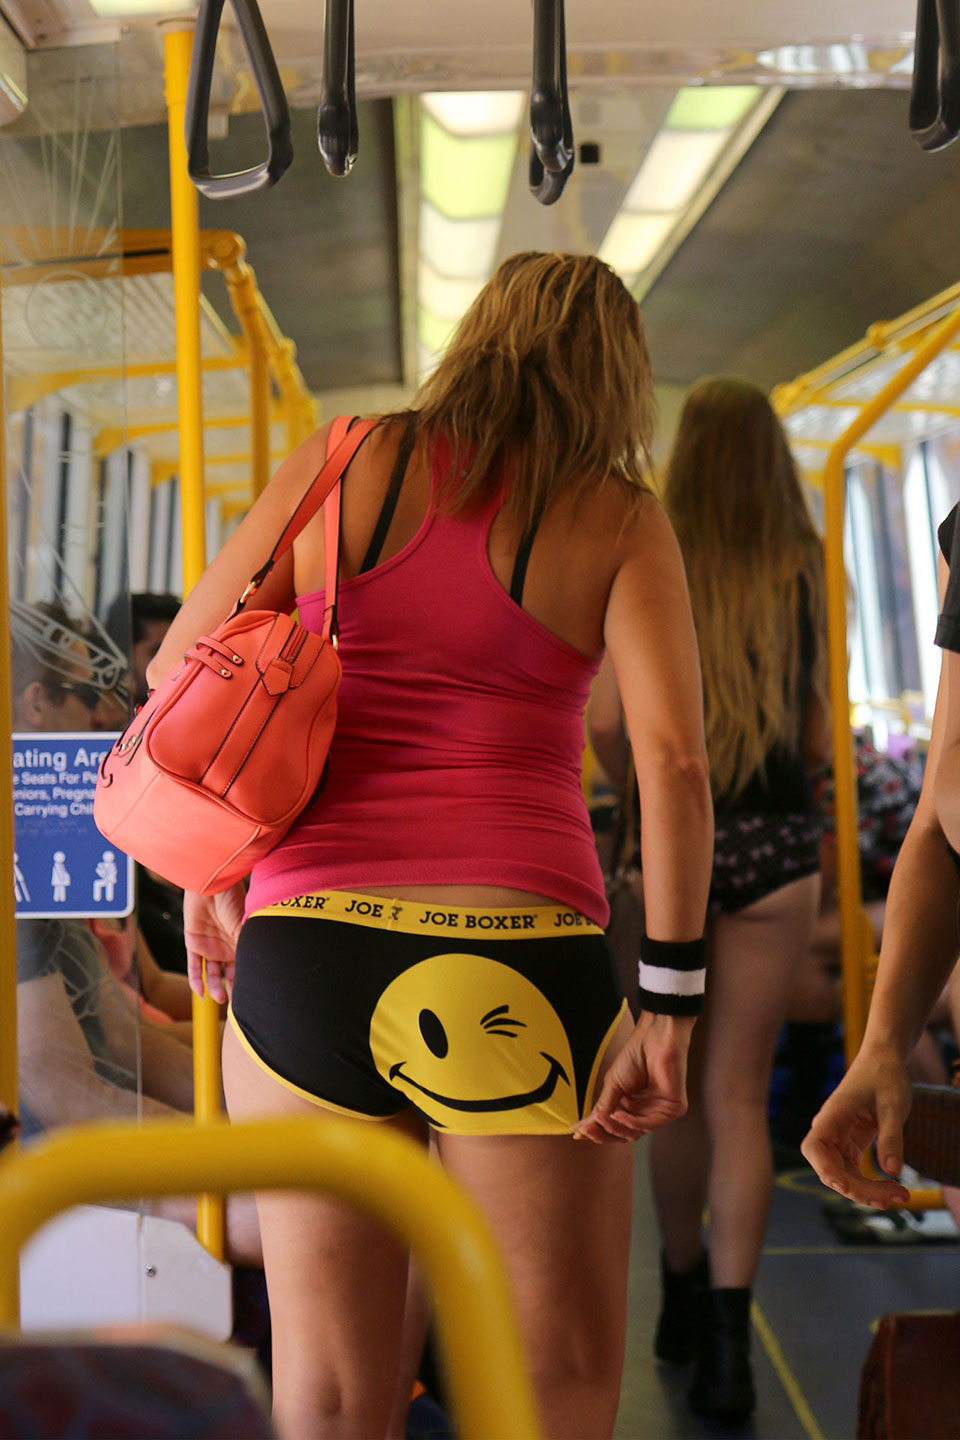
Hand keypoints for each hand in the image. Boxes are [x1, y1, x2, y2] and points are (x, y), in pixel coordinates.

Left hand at [183, 884, 245, 1003]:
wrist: (210, 884)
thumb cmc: (232, 899)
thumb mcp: (245, 926)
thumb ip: (250, 946)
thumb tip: (264, 968)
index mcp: (242, 942)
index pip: (245, 966)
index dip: (248, 981)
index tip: (253, 997)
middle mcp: (227, 946)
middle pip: (230, 974)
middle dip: (233, 990)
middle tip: (236, 1005)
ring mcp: (210, 946)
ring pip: (212, 973)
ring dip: (215, 987)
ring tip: (219, 998)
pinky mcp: (194, 944)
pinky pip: (194, 967)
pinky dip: (196, 980)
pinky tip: (201, 992)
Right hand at [574, 1011, 693, 1142]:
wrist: (655, 1038)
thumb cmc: (636, 1055)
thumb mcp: (613, 1084)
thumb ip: (603, 1106)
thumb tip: (587, 1126)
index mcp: (631, 1104)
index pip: (613, 1124)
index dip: (596, 1131)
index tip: (577, 1134)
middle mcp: (645, 1110)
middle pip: (623, 1133)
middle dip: (603, 1133)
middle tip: (587, 1130)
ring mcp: (659, 1111)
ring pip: (635, 1132)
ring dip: (615, 1127)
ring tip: (602, 1118)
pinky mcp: (673, 1110)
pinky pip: (650, 1124)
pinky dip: (632, 1122)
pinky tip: (618, 1114)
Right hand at [801, 1045, 911, 1207]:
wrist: (883, 1060)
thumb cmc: (885, 1076)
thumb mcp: (893, 1105)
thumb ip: (891, 1137)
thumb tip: (892, 1171)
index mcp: (833, 1116)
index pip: (814, 1147)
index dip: (824, 1168)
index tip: (843, 1186)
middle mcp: (830, 1130)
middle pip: (832, 1170)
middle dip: (860, 1189)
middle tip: (896, 1197)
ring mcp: (838, 1139)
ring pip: (844, 1175)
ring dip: (868, 1191)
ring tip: (901, 1196)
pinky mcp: (849, 1144)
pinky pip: (853, 1171)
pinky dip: (871, 1183)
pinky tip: (892, 1189)